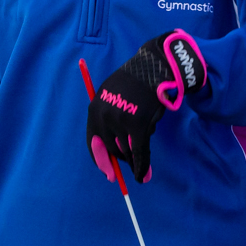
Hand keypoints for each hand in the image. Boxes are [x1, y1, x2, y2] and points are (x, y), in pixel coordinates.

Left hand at [88, 31, 208, 183]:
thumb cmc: (134, 84)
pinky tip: (144, 176)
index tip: (109, 174)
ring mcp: (120, 120)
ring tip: (145, 137)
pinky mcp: (138, 124)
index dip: (101, 160)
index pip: (93, 141)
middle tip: (129, 168)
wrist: (152, 68)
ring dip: (136, 153)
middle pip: (111, 149)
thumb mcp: (113, 97)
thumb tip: (116, 150)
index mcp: (94, 109)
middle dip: (121, 160)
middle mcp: (103, 116)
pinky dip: (142, 165)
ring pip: (127, 149)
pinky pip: (139, 151)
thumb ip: (110, 121)